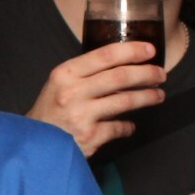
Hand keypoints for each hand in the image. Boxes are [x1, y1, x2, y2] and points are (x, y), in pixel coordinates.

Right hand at [28, 41, 166, 155]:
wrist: (33, 144)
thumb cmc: (49, 112)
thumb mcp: (59, 84)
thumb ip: (85, 74)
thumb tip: (122, 66)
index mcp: (66, 74)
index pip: (105, 55)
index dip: (132, 51)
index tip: (149, 50)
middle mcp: (73, 92)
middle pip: (120, 77)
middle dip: (146, 74)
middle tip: (161, 74)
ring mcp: (81, 116)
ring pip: (125, 101)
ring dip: (147, 97)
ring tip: (158, 95)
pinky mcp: (89, 137)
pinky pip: (118, 128)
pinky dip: (128, 127)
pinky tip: (130, 125)